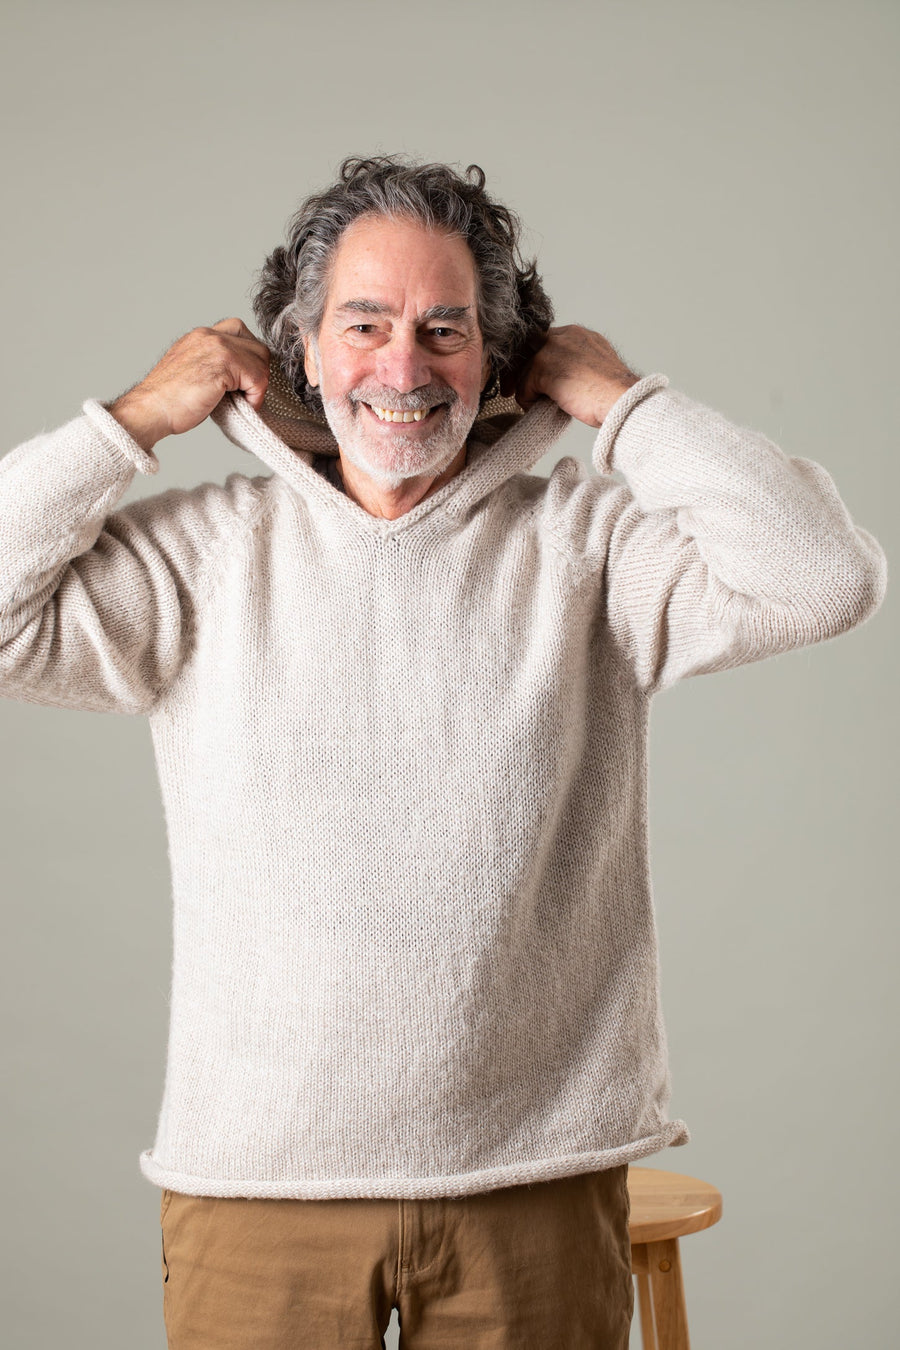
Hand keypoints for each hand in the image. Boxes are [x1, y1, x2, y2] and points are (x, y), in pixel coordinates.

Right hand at [108, 318, 270, 452]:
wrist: (151, 409)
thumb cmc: (169, 401)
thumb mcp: (195, 373)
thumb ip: (216, 366)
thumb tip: (243, 378)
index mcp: (201, 336)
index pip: (242, 334)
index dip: (249, 360)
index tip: (243, 383)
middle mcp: (209, 335)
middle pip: (257, 346)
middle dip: (258, 373)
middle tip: (247, 395)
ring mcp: (217, 346)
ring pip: (261, 361)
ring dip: (257, 386)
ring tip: (243, 402)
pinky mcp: (223, 363)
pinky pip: (258, 377)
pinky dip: (256, 396)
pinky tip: (243, 406)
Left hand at [501, 324, 639, 427]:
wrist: (621, 399)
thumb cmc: (612, 394)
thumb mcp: (593, 369)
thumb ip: (574, 365)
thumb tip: (555, 381)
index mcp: (578, 334)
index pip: (544, 342)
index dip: (535, 361)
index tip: (531, 378)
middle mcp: (565, 335)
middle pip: (529, 350)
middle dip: (520, 370)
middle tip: (512, 390)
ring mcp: (553, 348)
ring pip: (526, 369)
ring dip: (525, 389)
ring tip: (534, 403)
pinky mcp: (544, 366)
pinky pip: (524, 385)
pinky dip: (527, 399)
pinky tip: (538, 407)